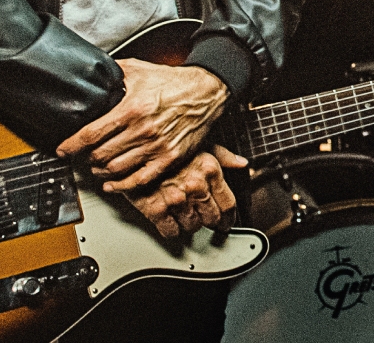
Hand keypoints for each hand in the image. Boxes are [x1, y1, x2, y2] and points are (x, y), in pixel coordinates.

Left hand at [56, 60, 228, 191]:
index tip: (63, 150)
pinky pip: (139, 180)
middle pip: (100, 155)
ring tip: (96, 167)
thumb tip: (93, 73)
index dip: (71, 145)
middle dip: (85, 158)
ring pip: (116, 169)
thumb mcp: (140, 70)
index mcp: (132, 109)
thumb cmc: (174, 82)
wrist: (207, 91)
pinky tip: (113, 184)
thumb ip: (114, 73)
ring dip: (100, 171)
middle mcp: (142, 130)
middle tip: (81, 156)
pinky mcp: (169, 158)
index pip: (91, 134)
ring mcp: (156, 147)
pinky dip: (122, 186)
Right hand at [125, 144, 246, 238]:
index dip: (229, 218)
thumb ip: (223, 156)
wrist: (132, 145)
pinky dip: (172, 230)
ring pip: (192, 226)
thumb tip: (241, 164)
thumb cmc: (166, 142)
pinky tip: (171, 222)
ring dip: (190, 224)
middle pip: (212, 218)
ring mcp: (176, 199)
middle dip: (210, 221)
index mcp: (210, 170)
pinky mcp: (155, 209)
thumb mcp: (200, 142)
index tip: (227, 222)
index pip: (228, 204)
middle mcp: (195, 186)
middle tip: (205, 219)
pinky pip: (170, 231)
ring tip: (185, 216)